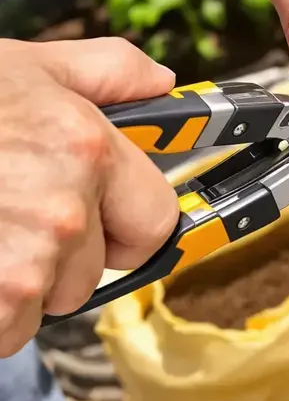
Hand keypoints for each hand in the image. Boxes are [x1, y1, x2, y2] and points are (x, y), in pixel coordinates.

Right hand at [0, 39, 178, 355]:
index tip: (103, 218)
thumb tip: (161, 82)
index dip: (126, 223)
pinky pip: (2, 332)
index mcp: (87, 151)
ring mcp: (18, 265)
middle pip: (93, 272)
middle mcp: (63, 212)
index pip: (154, 222)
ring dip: (12, 284)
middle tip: (6, 213)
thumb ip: (107, 72)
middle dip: (59, 255)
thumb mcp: (26, 67)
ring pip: (43, 304)